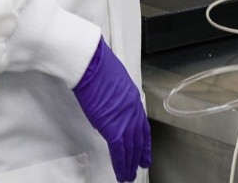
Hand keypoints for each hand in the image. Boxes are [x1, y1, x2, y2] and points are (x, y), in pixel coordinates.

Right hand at [72, 39, 150, 181]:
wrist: (92, 65)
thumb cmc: (99, 67)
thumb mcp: (115, 81)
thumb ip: (117, 97)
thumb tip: (113, 106)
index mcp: (133, 99)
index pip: (142, 125)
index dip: (144, 140)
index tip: (145, 150)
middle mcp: (133, 111)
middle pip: (138, 138)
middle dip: (139, 154)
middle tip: (141, 166)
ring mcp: (124, 119)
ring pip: (130, 148)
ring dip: (130, 163)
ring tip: (129, 175)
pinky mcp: (112, 127)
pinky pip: (119, 150)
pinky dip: (121, 163)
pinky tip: (122, 172)